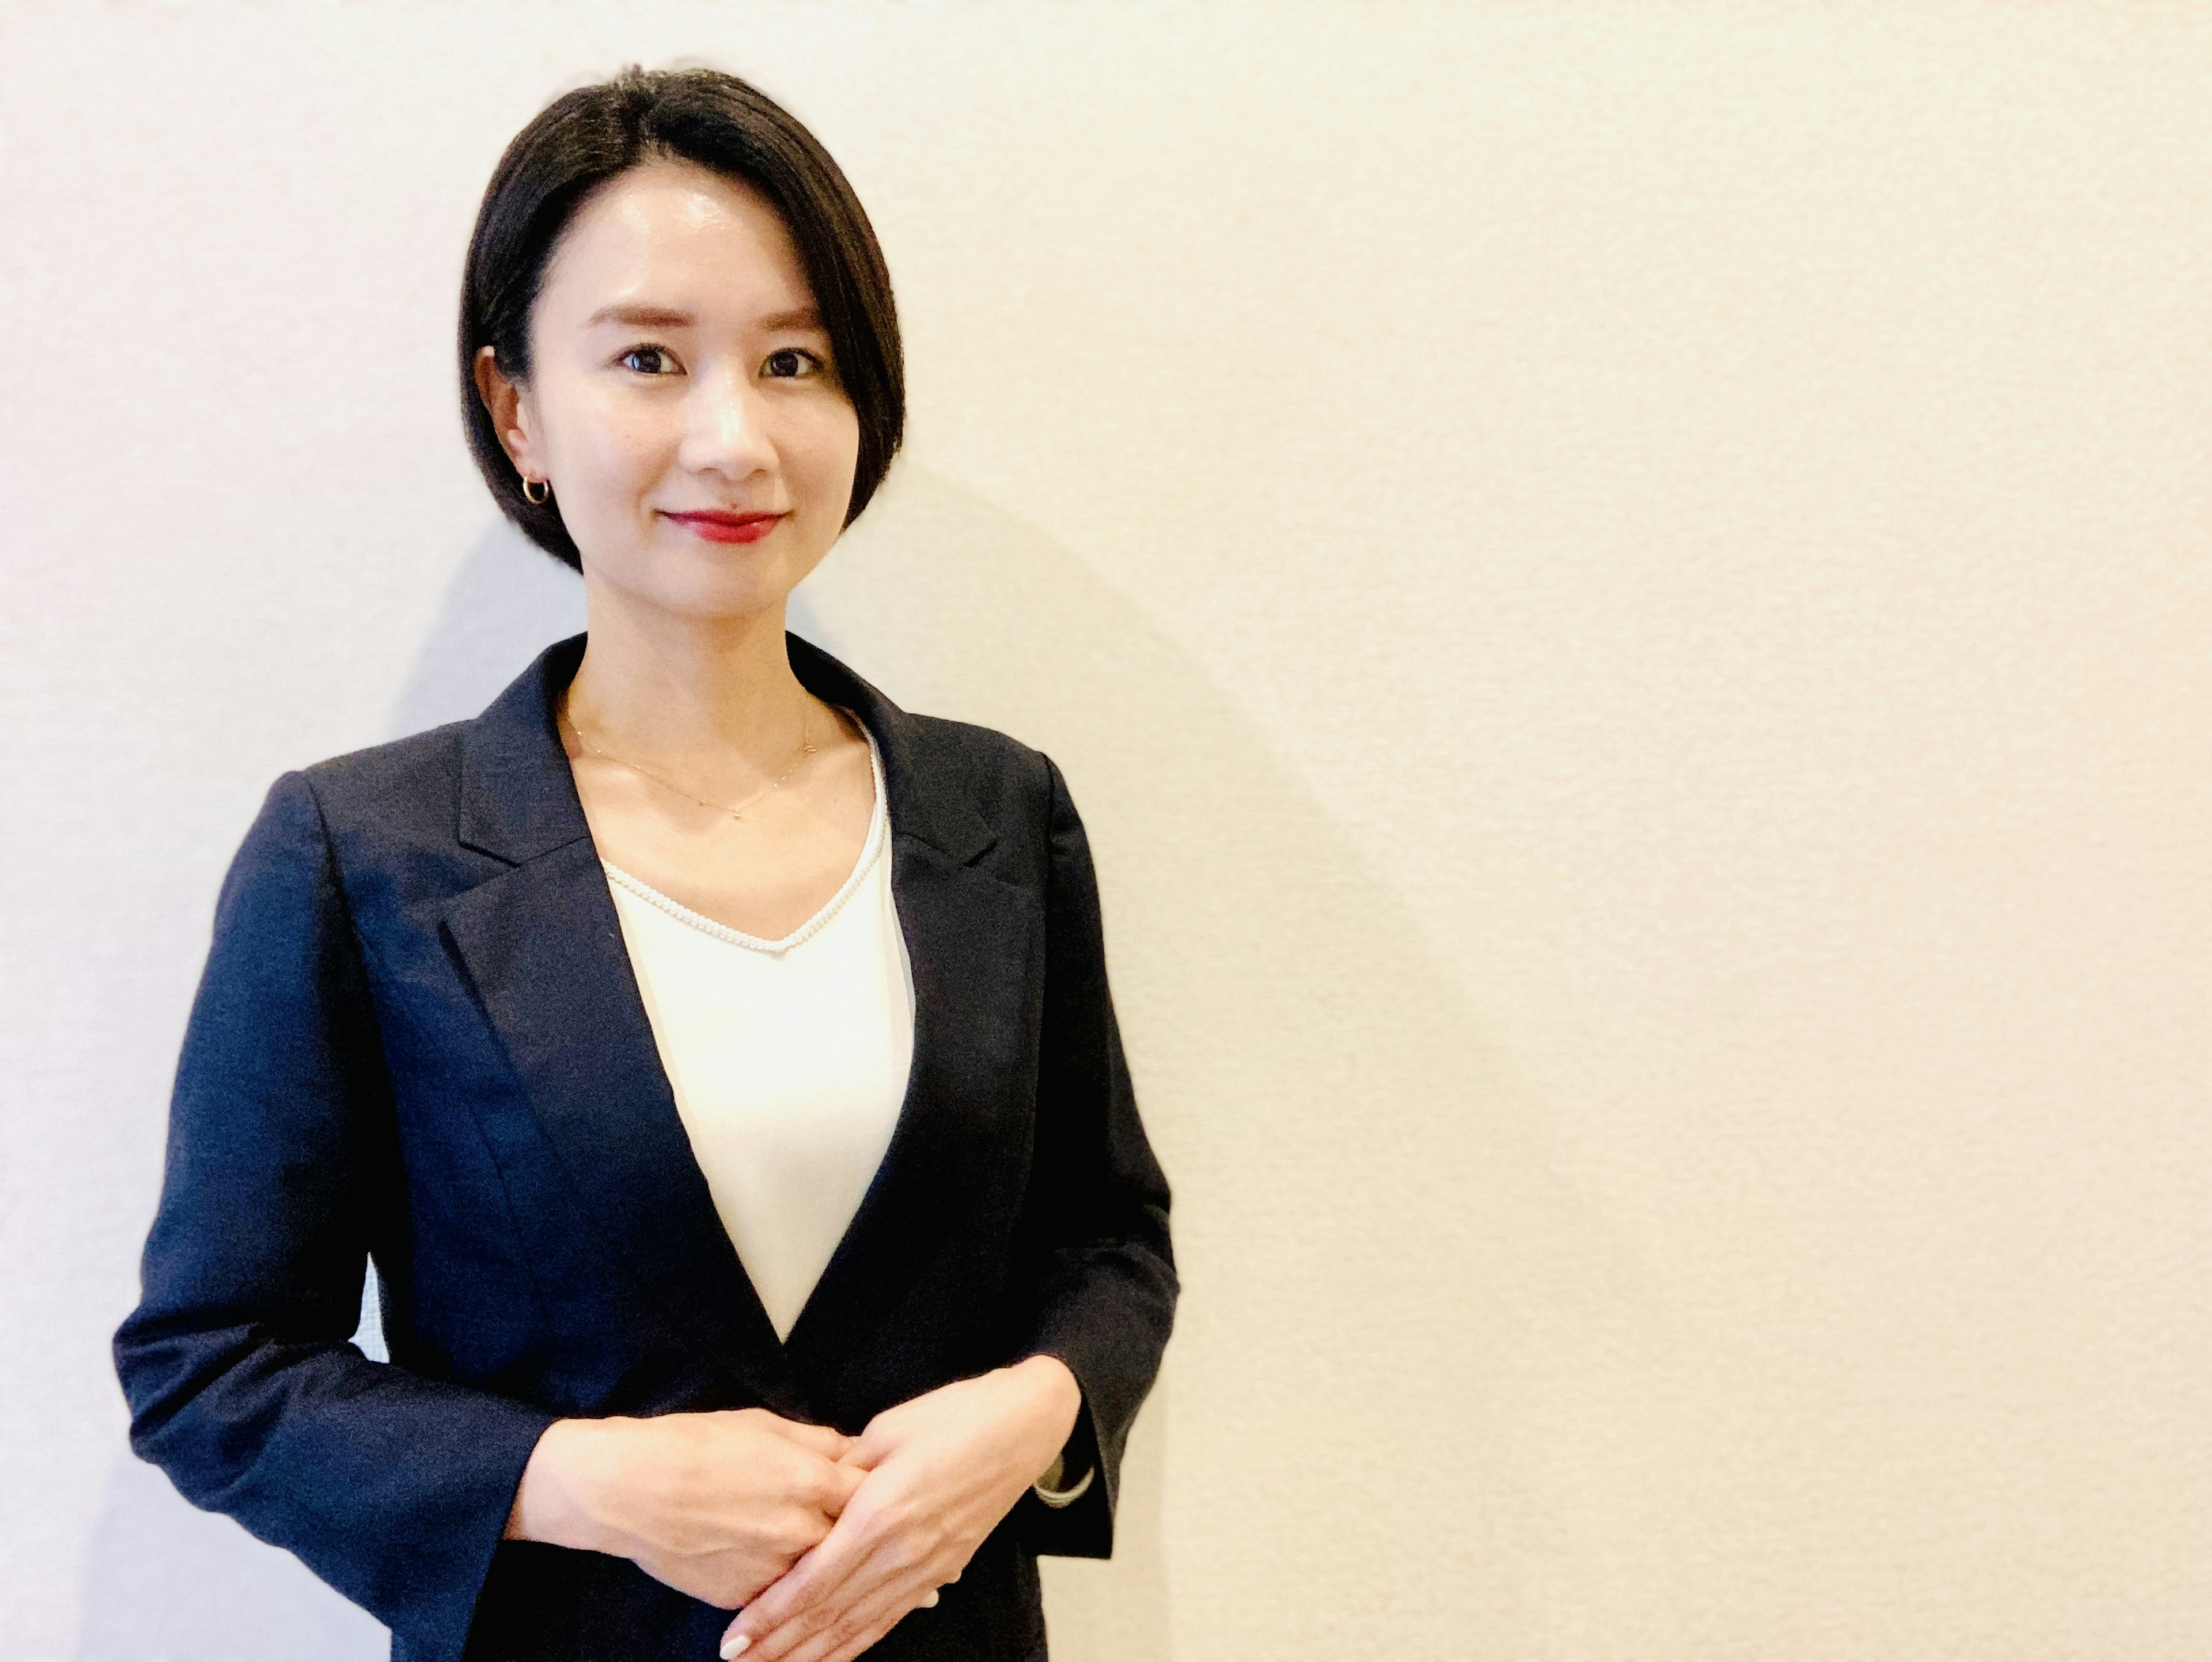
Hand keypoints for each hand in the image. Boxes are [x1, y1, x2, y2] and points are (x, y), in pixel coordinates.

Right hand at [506, 1407, 865, 1609]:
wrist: (628, 1489)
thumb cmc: (692, 1445)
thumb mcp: (763, 1425)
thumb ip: (817, 1442)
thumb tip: (854, 1450)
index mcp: (811, 1478)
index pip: (872, 1492)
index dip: (883, 1492)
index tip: (896, 1495)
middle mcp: (801, 1528)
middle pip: (854, 1538)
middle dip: (867, 1536)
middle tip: (888, 1537)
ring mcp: (773, 1568)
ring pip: (820, 1573)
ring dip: (831, 1567)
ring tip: (852, 1568)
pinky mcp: (744, 1596)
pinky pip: (780, 1591)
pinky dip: (787, 1584)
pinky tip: (791, 1578)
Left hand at [719, 1355, 1081, 1661]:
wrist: (1023, 1426)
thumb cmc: (955, 1415)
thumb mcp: (886, 1430)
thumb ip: (843, 1470)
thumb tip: (811, 1496)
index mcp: (881, 1513)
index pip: (814, 1580)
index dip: (772, 1614)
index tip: (736, 1635)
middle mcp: (901, 1551)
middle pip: (830, 1613)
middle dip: (781, 1644)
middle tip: (738, 1661)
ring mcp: (925, 1567)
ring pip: (860, 1625)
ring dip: (814, 1653)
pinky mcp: (942, 1570)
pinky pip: (892, 1618)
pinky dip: (859, 1643)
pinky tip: (834, 1657)